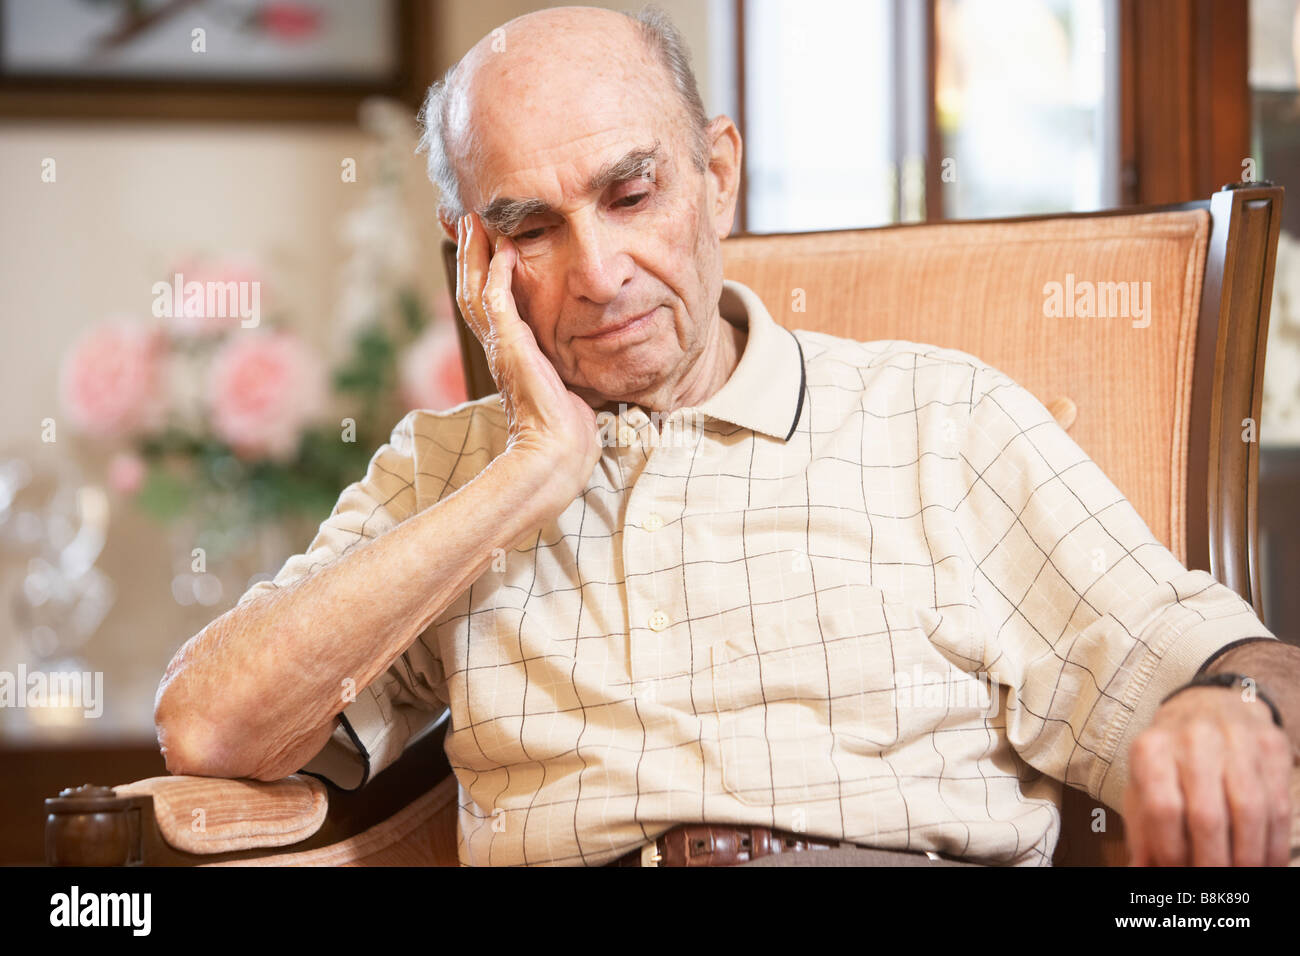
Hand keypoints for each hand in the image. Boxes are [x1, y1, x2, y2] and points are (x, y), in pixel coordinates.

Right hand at [455, 212, 601, 513]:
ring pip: (476, 290)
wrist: (557, 452)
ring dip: (475, 255)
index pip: (486, 304)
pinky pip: (497, 302)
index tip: (484, 243)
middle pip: (471, 290)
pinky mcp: (511, 348)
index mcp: (506, 355)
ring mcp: (501, 348)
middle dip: (468, 253)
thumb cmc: (565, 428)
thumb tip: (577, 355)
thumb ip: (560, 363)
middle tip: (467, 220)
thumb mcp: (561, 384)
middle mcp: (497, 348)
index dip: (480, 272)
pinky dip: (498, 275)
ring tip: (476, 223)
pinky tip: (506, 251)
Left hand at [1124, 684, 1294, 864]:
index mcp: (1152, 748)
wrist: (1210, 704)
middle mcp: (1193, 739)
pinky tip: (1267, 861)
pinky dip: (1275, 842)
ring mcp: (1235, 739)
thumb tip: (1141, 870)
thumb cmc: (1171, 755)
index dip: (1172, 849)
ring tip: (1243, 876)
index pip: (1163, 809)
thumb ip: (1142, 828)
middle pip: (1207, 815)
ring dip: (1248, 856)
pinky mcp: (1271, 746)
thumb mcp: (1144, 782)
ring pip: (1249, 811)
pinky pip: (1279, 804)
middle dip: (1212, 860)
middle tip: (1213, 880)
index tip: (1177, 869)